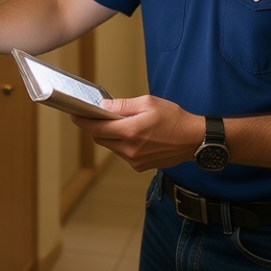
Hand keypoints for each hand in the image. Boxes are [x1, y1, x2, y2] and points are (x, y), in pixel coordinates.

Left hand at [71, 95, 201, 171]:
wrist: (194, 140)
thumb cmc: (174, 119)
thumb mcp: (148, 103)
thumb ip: (122, 106)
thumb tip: (103, 107)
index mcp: (130, 132)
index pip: (97, 128)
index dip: (83, 121)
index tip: (75, 115)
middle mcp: (130, 150)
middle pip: (101, 138)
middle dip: (95, 127)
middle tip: (92, 116)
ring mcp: (135, 160)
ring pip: (111, 146)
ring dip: (109, 135)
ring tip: (117, 123)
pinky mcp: (140, 166)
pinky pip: (123, 153)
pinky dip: (121, 143)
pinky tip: (131, 134)